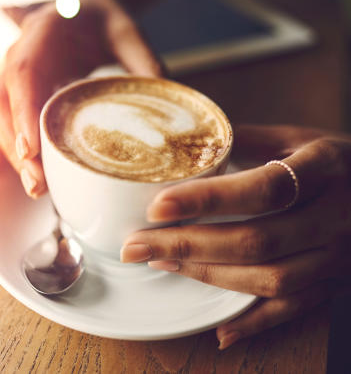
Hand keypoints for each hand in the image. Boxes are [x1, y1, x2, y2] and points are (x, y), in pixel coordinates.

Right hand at [0, 0, 162, 196]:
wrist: (80, 12)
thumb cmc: (100, 21)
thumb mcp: (126, 33)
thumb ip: (142, 62)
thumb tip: (164, 107)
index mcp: (42, 34)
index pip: (24, 74)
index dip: (23, 112)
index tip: (30, 148)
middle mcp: (18, 55)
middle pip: (4, 104)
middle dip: (17, 147)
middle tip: (37, 183)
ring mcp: (11, 76)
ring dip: (11, 155)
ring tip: (34, 187)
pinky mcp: (14, 95)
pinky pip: (2, 122)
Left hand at [120, 124, 350, 348]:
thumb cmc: (339, 161)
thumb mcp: (301, 137)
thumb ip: (247, 138)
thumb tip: (186, 140)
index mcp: (325, 167)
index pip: (263, 188)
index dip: (207, 199)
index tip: (158, 206)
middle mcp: (334, 215)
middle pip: (257, 240)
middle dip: (187, 245)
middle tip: (136, 245)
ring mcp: (338, 255)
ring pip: (271, 279)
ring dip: (209, 276)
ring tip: (162, 262)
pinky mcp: (335, 283)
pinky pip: (295, 310)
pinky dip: (255, 324)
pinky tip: (220, 330)